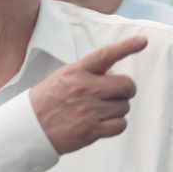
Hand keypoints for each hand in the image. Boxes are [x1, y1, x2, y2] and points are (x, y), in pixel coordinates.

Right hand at [29, 36, 146, 154]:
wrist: (30, 128)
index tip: (142, 41)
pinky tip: (102, 124)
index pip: (106, 55)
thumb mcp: (64, 77)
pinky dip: (115, 125)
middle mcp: (85, 88)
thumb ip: (89, 73)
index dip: (126, 47)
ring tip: (99, 112)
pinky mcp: (91, 130)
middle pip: (126, 85)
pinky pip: (120, 125)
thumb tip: (114, 74)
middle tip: (115, 94)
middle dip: (125, 90)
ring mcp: (89, 110)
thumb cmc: (47, 101)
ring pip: (124, 106)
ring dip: (117, 110)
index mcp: (77, 72)